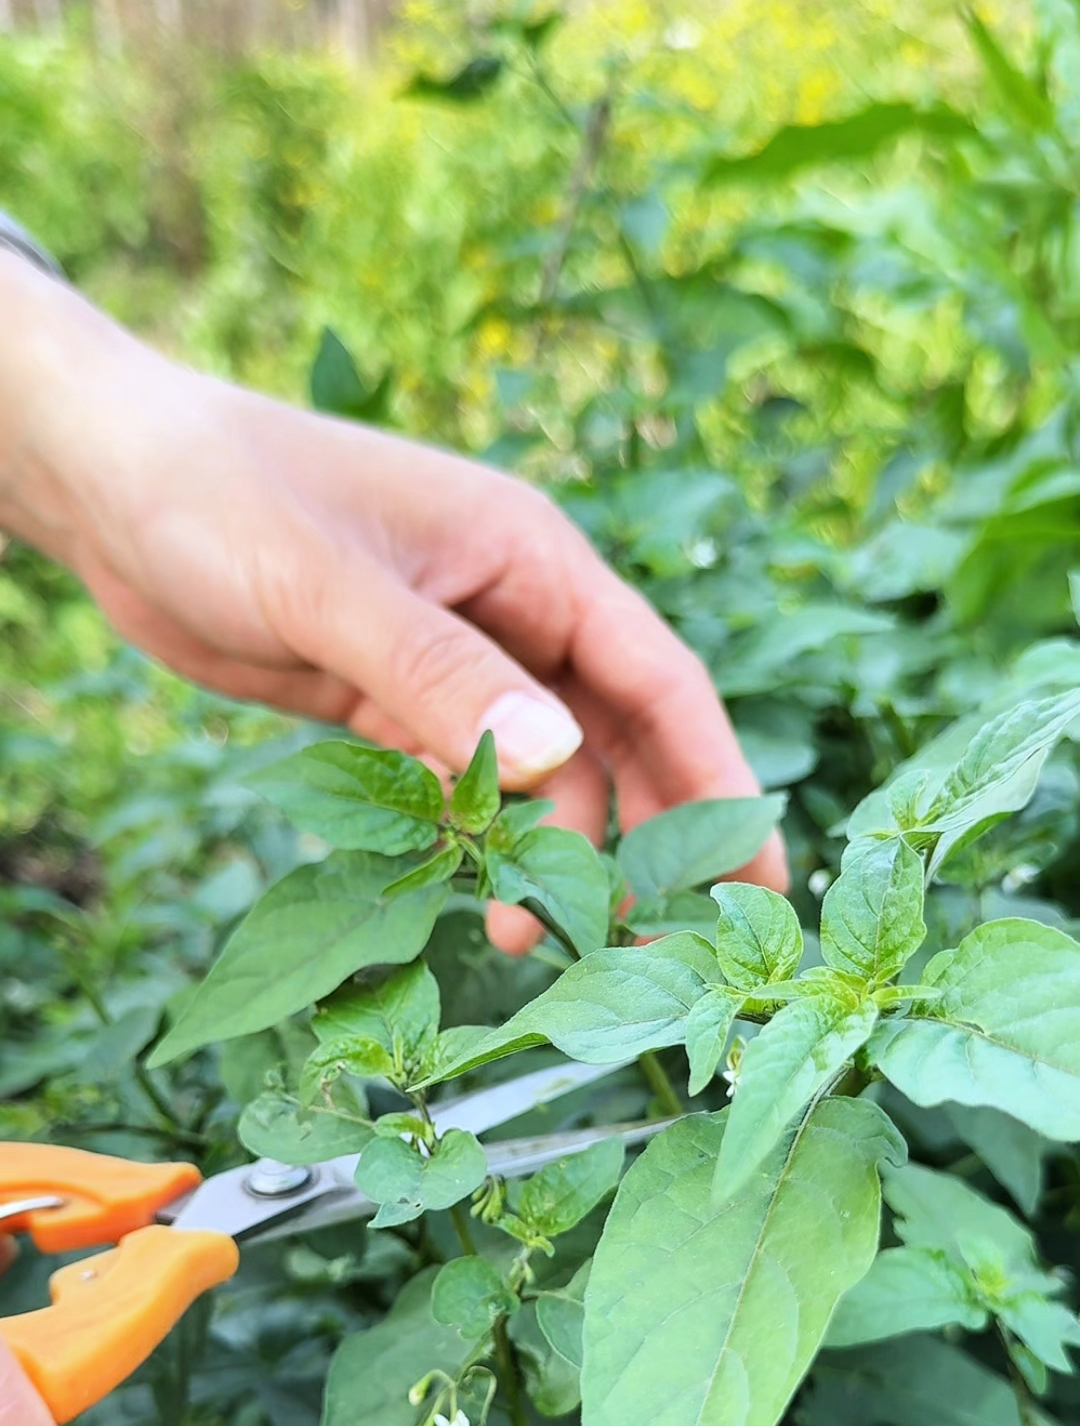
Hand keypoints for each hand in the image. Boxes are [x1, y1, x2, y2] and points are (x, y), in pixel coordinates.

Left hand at [0, 255, 785, 955]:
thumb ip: (438, 674)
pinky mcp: (389, 700)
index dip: (715, 777)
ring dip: (547, 853)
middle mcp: (510, 611)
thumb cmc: (217, 492)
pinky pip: (459, 781)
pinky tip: (465, 890)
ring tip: (525, 934)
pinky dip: (473, 837)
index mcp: (529, 559)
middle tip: (664, 946)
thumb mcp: (327, 586)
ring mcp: (452, 659)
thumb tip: (558, 763)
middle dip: (648, 837)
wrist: (104, 479)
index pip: (657, 678)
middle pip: (615, 739)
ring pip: (538, 774)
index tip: (755, 870)